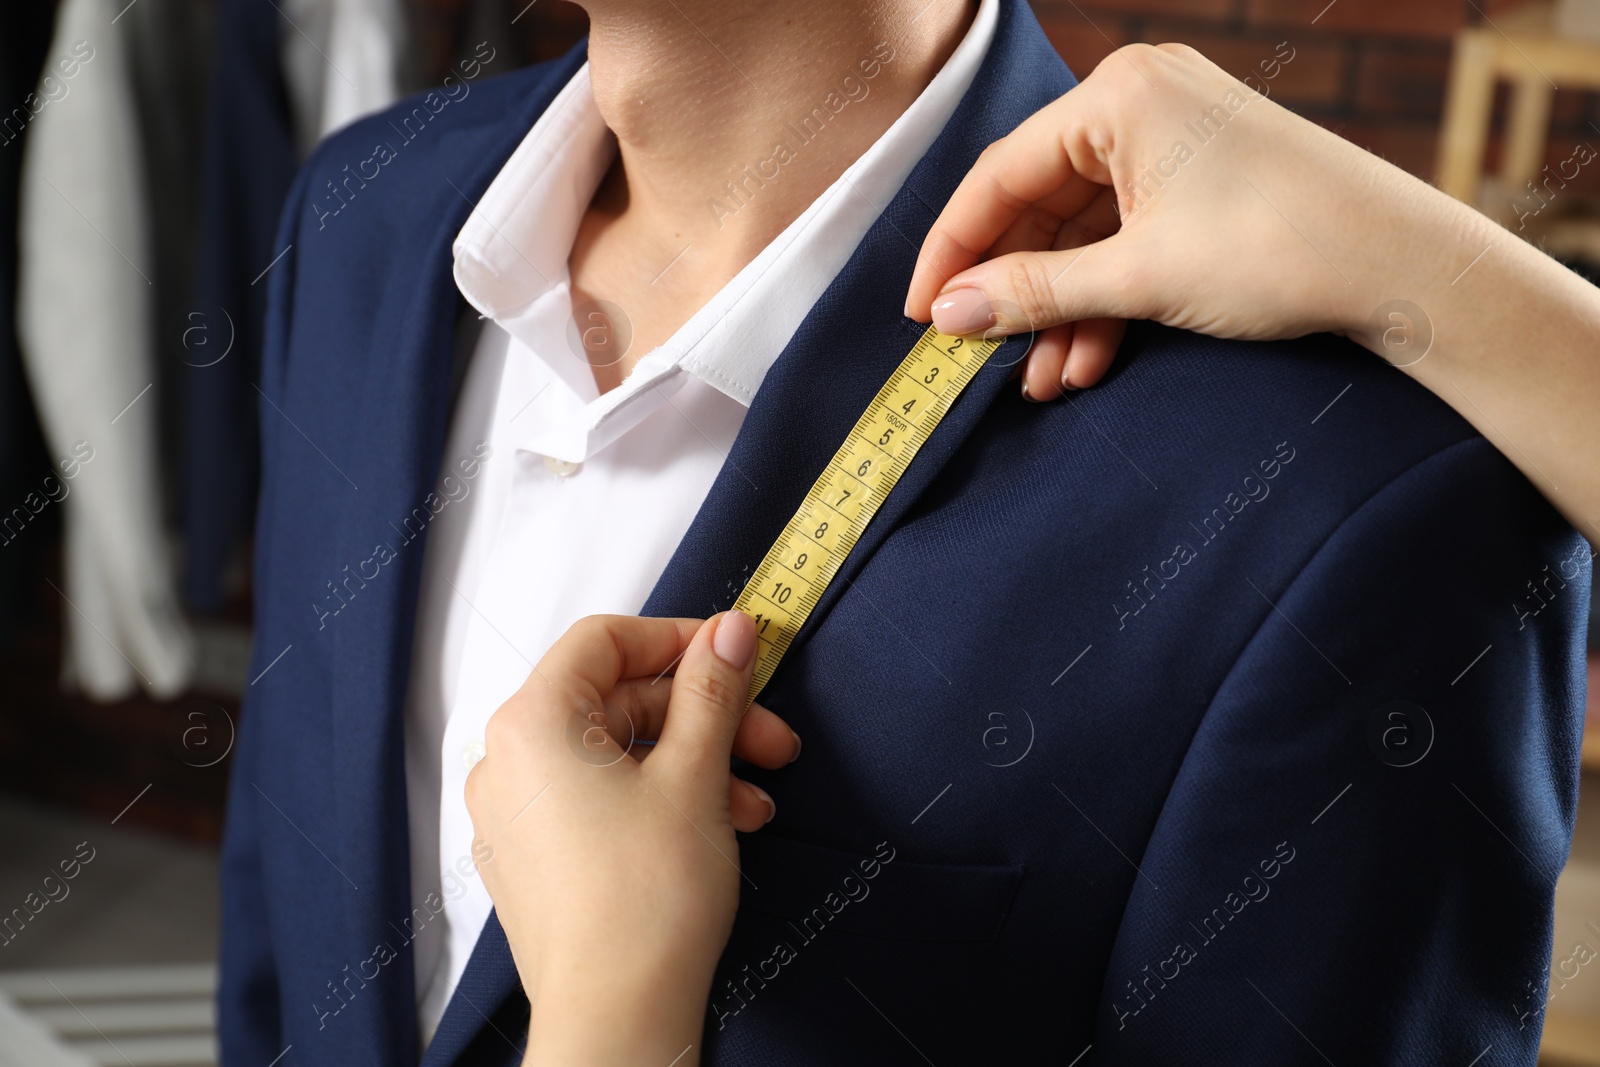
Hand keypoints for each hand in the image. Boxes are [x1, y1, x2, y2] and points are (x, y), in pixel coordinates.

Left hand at [465, 611, 799, 1065]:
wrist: (618, 1017)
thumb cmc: (644, 904)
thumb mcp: (695, 774)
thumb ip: (712, 690)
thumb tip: (728, 633)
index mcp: (533, 723)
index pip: (605, 641)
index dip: (679, 640)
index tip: (735, 654)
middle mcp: (509, 763)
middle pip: (617, 702)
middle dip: (705, 718)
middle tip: (768, 739)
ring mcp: (516, 816)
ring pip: (616, 756)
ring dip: (694, 766)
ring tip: (754, 802)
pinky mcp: (534, 860)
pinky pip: (598, 800)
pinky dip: (658, 800)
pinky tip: (717, 826)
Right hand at [904, 42, 1474, 399]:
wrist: (1403, 268)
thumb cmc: (1278, 247)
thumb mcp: (1138, 277)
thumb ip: (1033, 292)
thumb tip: (947, 314)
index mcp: (1117, 94)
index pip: (999, 175)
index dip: (952, 251)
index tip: (920, 314)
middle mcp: (1140, 103)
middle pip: (1039, 207)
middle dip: (1015, 293)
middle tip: (977, 356)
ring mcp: (1174, 143)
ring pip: (1083, 234)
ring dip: (1061, 311)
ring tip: (1043, 381)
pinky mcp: (1200, 183)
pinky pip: (1126, 240)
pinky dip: (1106, 300)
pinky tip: (1090, 360)